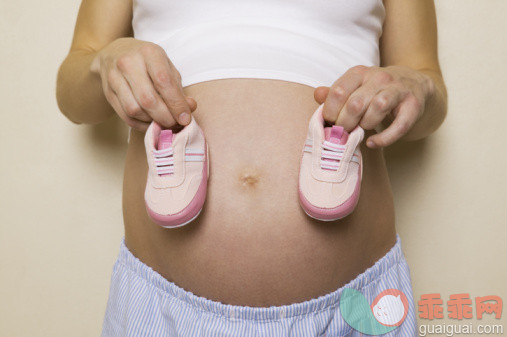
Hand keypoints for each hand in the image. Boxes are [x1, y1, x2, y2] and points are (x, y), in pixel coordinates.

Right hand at [90, 37, 195, 130]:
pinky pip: (125, 116)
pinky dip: (141, 125)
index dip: (176, 104)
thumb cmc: (147, 62)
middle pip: (148, 100)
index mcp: (149, 52)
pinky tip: (150, 123)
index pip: (164, 82)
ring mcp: (114, 77)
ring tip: (163, 122)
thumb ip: (179, 88)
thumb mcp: (166, 67)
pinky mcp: (107, 91)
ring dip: (152, 122)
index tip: (185, 118)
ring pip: (134, 110)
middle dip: (165, 117)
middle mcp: (128, 62)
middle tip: (175, 123)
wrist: (113, 53)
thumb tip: (190, 108)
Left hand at [314, 65, 433, 147]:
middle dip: (346, 123)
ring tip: (362, 130)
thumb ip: (334, 93)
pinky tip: (373, 142)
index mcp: (360, 73)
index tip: (331, 122)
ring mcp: (398, 90)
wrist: (415, 86)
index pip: (338, 91)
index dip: (330, 112)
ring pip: (378, 107)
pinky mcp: (414, 105)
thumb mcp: (355, 88)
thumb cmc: (377, 91)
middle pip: (356, 103)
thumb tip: (317, 94)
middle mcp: (379, 77)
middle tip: (344, 131)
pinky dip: (384, 138)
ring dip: (366, 124)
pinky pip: (399, 125)